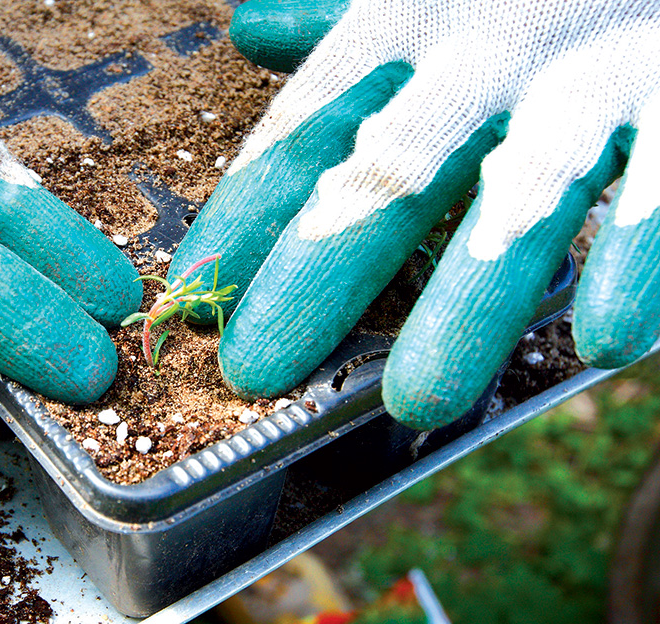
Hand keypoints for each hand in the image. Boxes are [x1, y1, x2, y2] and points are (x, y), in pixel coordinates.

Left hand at [171, 0, 659, 428]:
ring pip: (519, 196)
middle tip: (257, 367)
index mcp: (410, 16)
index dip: (244, 215)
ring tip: (416, 400)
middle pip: (388, 166)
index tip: (193, 295)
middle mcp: (489, 41)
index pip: (305, 126)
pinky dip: (635, 257)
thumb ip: (344, 20)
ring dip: (464, 303)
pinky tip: (605, 340)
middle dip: (318, 270)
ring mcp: (592, 73)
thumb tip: (254, 31)